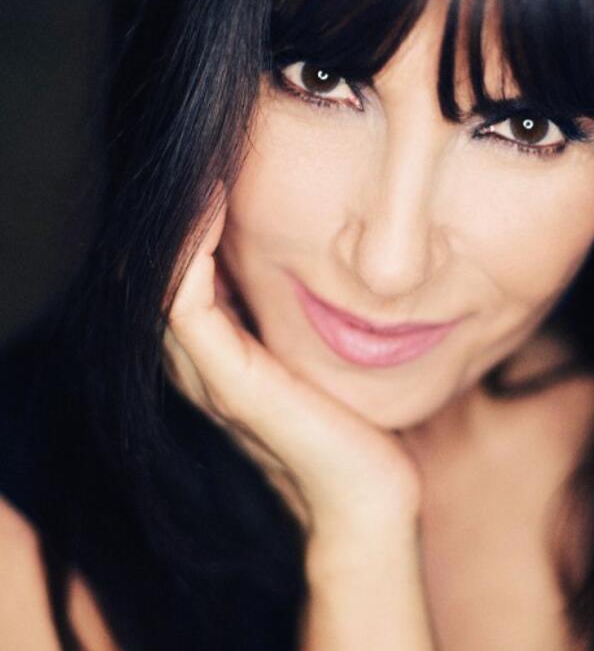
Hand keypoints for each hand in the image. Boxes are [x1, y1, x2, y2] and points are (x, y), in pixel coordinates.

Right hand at [162, 193, 422, 539]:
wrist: (373, 498)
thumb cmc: (357, 428)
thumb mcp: (323, 358)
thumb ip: (302, 320)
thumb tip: (323, 259)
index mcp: (220, 358)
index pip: (183, 277)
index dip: (193, 223)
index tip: (221, 165)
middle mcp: (202, 366)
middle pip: (162, 274)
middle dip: (179, 214)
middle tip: (204, 153)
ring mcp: (210, 378)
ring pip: (163, 283)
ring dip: (179, 222)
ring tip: (202, 167)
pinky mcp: (232, 387)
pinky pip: (186, 306)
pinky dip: (190, 252)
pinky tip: (216, 205)